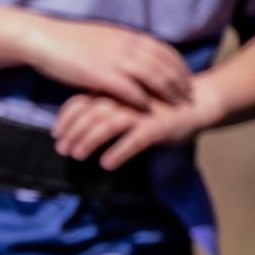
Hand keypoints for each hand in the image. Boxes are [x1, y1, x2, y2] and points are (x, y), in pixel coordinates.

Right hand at [21, 17, 191, 108]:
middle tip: (190, 97)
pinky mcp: (102, 75)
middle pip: (165, 65)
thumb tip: (135, 54)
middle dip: (181, 82)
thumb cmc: (69, 41)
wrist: (45, 39)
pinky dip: (143, 100)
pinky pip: (130, 90)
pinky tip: (149, 110)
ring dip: (169, 93)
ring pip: (154, 77)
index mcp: (128, 36)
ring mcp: (116, 60)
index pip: (165, 50)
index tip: (188, 79)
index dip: (179, 66)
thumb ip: (122, 46)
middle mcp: (128, 46)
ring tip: (177, 106)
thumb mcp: (103, 37)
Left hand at [53, 84, 218, 170]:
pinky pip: (135, 139)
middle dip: (73, 132)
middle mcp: (125, 98)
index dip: (66, 118)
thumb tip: (75, 127)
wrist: (198, 102)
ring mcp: (142, 111)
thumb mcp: (126, 103)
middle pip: (90, 113)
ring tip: (78, 155)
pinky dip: (119, 151)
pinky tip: (107, 164)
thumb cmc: (155, 105)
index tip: (56, 134)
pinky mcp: (158, 126)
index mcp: (114, 91)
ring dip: (90, 140)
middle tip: (62, 150)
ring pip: (108, 124)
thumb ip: (104, 107)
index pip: (82, 101)